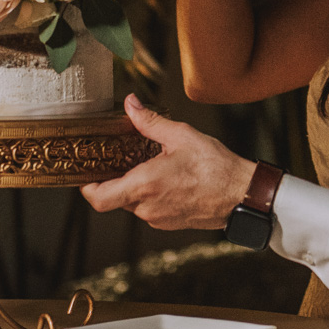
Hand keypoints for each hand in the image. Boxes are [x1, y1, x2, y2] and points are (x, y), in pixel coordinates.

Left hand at [80, 94, 256, 229]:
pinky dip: (151, 194)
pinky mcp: (169, 224)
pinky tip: (167, 178)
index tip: (86, 173)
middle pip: (115, 197)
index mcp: (145, 185)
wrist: (242, 196)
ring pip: (133, 203)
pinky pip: (149, 208)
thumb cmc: (216, 168)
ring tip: (152, 165)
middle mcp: (147, 207)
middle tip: (122, 159)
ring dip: (137, 185)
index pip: (99, 197)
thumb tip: (130, 105)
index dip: (86, 187)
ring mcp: (157, 218)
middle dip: (117, 178)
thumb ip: (150, 122)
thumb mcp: (181, 136)